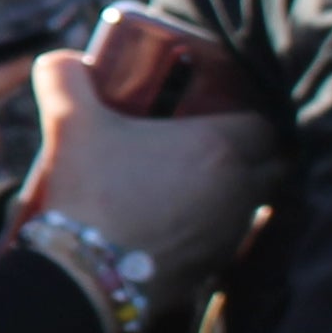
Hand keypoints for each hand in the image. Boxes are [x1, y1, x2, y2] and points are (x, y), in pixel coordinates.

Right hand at [16, 55, 276, 279]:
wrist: (85, 274)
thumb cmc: (90, 192)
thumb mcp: (71, 123)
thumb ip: (65, 80)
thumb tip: (59, 58)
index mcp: (218, 147)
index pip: (264, 124)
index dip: (247, 116)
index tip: (221, 113)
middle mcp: (238, 190)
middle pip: (271, 165)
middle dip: (251, 154)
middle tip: (212, 145)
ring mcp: (229, 232)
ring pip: (253, 204)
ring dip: (234, 192)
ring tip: (194, 184)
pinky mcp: (215, 268)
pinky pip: (230, 238)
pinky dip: (213, 227)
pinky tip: (178, 222)